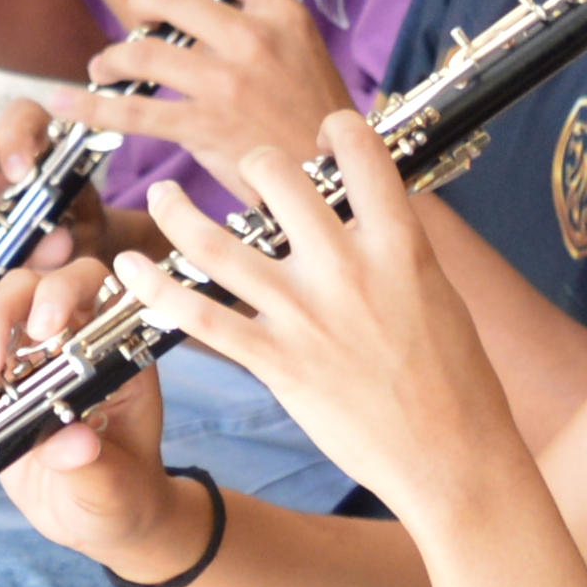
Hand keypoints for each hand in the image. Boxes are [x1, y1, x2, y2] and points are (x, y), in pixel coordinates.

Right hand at [0, 254, 192, 565]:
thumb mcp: (115, 484)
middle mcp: (63, 338)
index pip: (88, 286)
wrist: (94, 519)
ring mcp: (19, 356)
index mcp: (110, 347)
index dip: (62, 292)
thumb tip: (75, 442)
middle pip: (22, 291)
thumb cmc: (121, 492)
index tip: (42, 329)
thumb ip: (94, 462)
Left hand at [80, 0, 351, 185]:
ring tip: (104, 67)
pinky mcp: (205, 127)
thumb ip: (264, 25)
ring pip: (142, 51)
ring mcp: (227, 84)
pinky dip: (91, 105)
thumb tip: (213, 5)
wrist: (337, 183)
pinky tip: (67, 102)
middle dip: (138, 3)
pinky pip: (133, 111)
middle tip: (136, 21)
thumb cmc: (318, 123)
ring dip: (111, 58)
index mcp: (283, 15)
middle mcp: (254, 40)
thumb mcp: (306, 54)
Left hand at [132, 114, 529, 531]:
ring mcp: (304, 316)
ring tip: (160, 194)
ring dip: (175, 211)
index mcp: (399, 245)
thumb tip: (368, 216)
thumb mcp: (437, 293)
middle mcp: (346, 270)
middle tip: (246, 173)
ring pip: (216, 242)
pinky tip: (130, 268)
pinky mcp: (275, 362)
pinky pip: (200, 315)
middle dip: (254, 163)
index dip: (336, 129)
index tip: (323, 135)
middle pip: (275, 177)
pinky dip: (155, 288)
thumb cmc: (456, 380)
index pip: (360, 152)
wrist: (452, 457)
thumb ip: (394, 249)